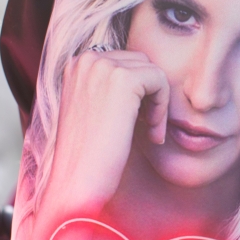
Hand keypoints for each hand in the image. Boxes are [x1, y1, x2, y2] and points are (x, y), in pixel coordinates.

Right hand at [44, 49, 169, 214]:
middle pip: (141, 62)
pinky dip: (163, 108)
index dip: (139, 91)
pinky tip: (153, 133)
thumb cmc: (89, 152)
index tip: (138, 120)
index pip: (125, 61)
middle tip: (148, 127)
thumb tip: (145, 71)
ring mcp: (103, 66)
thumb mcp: (96, 109)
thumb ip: (111, 87)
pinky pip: (160, 81)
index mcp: (77, 64)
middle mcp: (86, 59)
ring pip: (153, 71)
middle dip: (150, 94)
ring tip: (150, 131)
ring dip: (158, 102)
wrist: (78, 179)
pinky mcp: (123, 80)